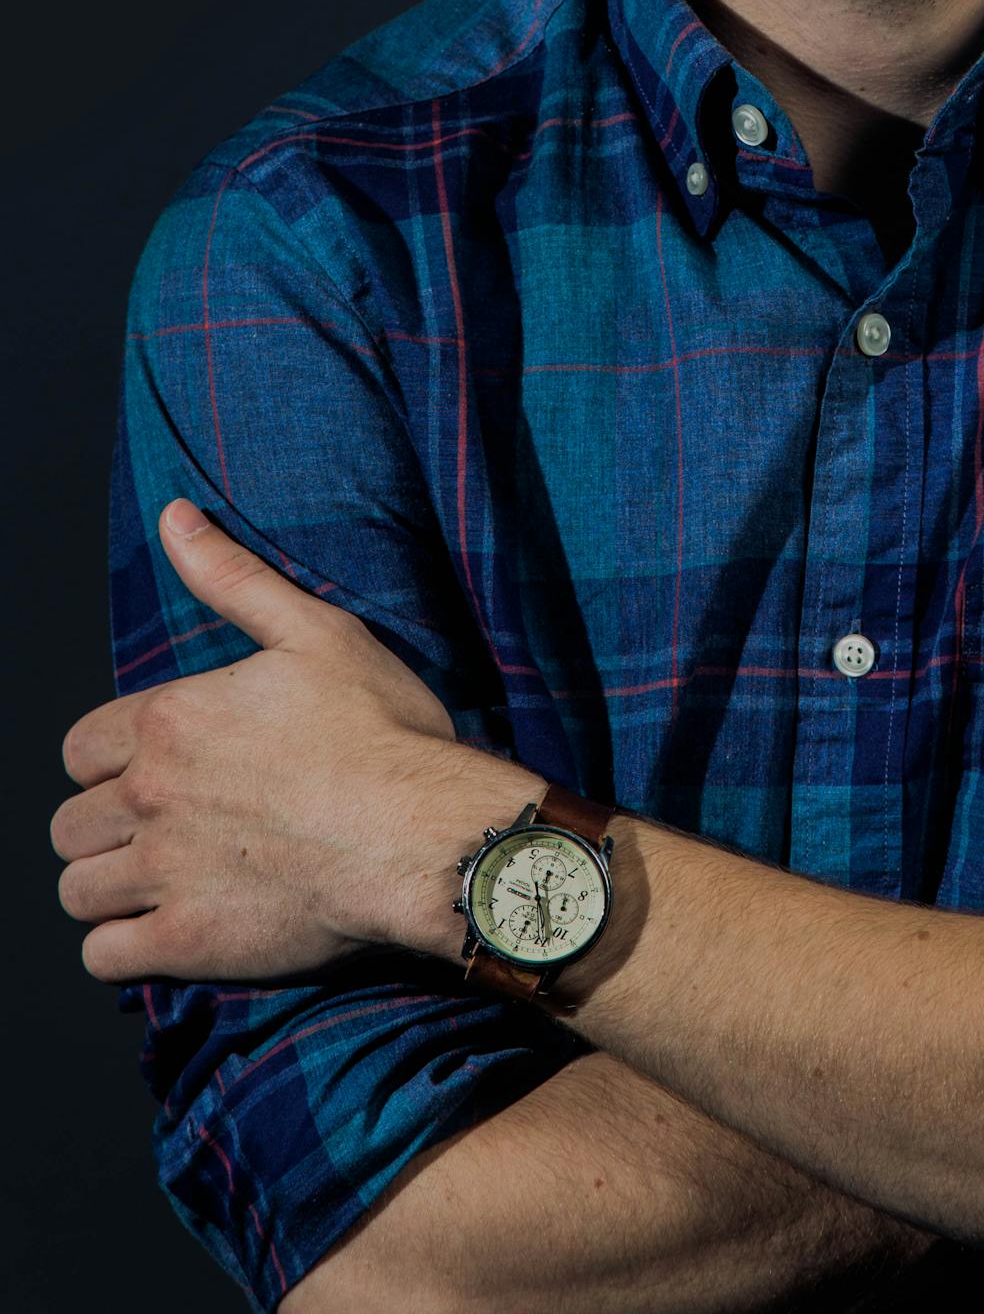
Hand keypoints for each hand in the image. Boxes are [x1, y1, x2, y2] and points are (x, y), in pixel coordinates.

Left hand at [52, 499, 466, 983]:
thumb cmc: (380, 729)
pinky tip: (161, 931)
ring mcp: (163, 873)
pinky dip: (121, 947)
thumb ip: (232, 577)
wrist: (424, 829)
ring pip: (77, 890)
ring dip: (106, 888)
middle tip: (158, 829)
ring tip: (155, 882)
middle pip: (70, 824)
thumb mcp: (315, 630)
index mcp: (168, 721)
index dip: (111, 759)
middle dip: (103, 826)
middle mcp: (149, 796)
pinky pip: (105, 956)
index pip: (80, 747)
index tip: (151, 769)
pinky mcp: (187, 941)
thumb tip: (174, 517)